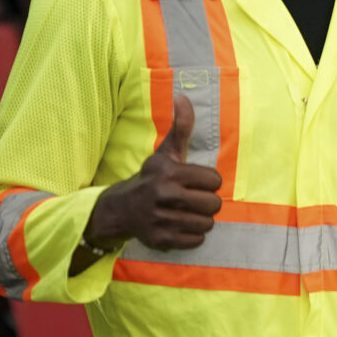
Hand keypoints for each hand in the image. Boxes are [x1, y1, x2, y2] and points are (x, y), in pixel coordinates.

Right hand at [86, 92, 224, 250]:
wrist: (121, 208)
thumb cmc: (152, 178)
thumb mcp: (166, 153)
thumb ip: (181, 127)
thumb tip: (183, 96)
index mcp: (170, 173)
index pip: (215, 181)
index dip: (209, 182)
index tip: (196, 182)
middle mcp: (165, 196)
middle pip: (214, 204)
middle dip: (207, 202)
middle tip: (193, 200)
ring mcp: (162, 219)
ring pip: (207, 223)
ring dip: (201, 219)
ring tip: (187, 212)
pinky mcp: (161, 239)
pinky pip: (196, 240)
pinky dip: (192, 235)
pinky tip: (180, 225)